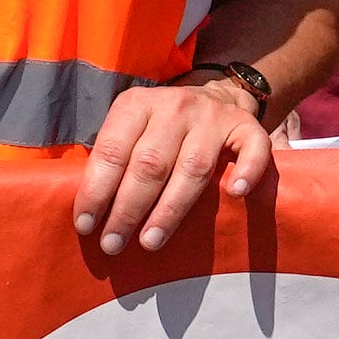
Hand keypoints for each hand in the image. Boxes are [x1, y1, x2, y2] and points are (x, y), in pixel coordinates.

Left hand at [73, 73, 275, 257]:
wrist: (214, 95)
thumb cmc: (159, 128)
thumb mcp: (129, 129)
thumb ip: (113, 160)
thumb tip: (87, 213)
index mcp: (136, 105)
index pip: (112, 151)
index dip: (96, 191)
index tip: (85, 226)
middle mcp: (174, 107)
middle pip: (150, 164)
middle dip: (128, 210)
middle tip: (113, 244)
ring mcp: (213, 117)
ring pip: (193, 168)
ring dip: (170, 209)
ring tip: (150, 241)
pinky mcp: (247, 126)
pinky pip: (253, 149)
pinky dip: (246, 171)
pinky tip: (235, 194)